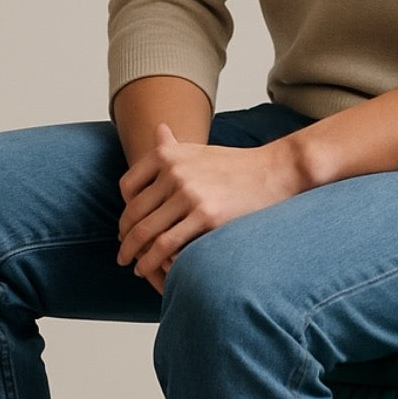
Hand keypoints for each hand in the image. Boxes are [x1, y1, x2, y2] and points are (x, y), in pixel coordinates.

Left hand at [116, 123, 307, 292]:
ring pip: (146, 232)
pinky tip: (152, 269)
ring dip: (134, 254)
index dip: (124, 211)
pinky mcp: (206, 217)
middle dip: (125, 238)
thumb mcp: (200, 149)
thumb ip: (173, 145)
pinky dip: (153, 261)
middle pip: (134, 212)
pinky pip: (167, 245)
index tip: (126, 227)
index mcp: (168, 154)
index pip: (128, 187)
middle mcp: (174, 172)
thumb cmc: (237, 166)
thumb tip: (157, 129)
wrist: (274, 172)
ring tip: (133, 266)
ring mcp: (190, 194)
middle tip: (123, 254)